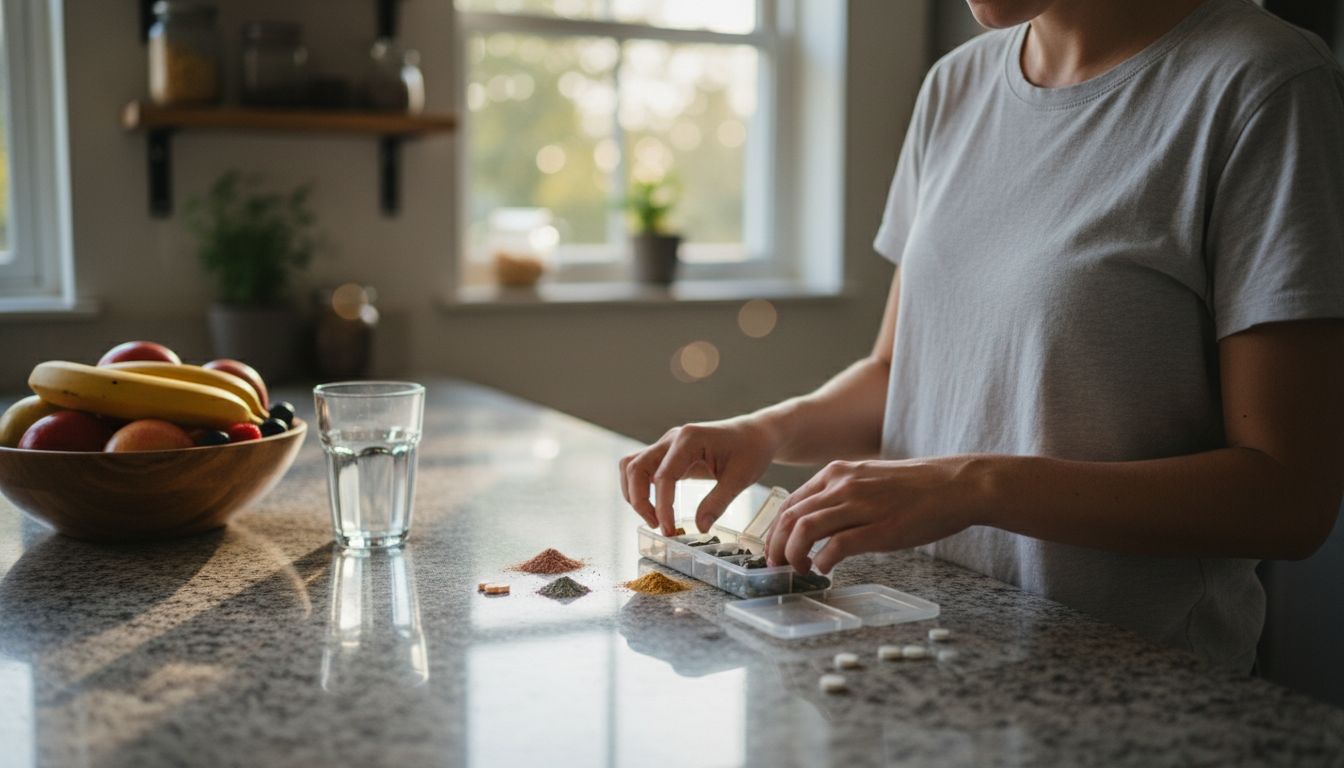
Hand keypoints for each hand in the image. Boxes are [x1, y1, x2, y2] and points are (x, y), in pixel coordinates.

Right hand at [619, 418, 781, 534]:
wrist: (756, 435)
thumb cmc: (751, 451)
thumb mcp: (740, 478)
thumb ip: (718, 502)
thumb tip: (700, 528)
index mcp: (690, 439)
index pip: (664, 476)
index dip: (663, 506)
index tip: (669, 530)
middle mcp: (672, 438)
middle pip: (636, 467)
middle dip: (639, 500)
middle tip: (657, 526)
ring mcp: (667, 444)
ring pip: (631, 466)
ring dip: (633, 493)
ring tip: (653, 519)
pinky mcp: (668, 453)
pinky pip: (641, 468)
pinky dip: (640, 488)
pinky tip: (655, 507)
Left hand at [765, 457, 983, 573]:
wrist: (955, 485)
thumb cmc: (915, 488)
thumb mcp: (868, 480)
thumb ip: (841, 496)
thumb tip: (818, 523)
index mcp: (837, 473)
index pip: (790, 502)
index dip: (774, 529)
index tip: (772, 549)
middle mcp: (843, 485)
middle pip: (790, 517)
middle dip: (775, 545)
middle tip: (775, 566)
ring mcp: (860, 505)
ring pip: (805, 529)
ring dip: (793, 555)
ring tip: (797, 571)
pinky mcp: (879, 528)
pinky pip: (837, 546)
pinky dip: (822, 561)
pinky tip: (823, 570)